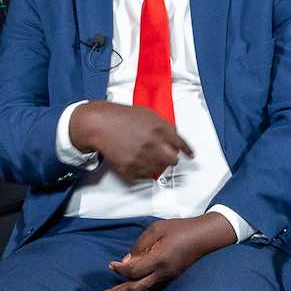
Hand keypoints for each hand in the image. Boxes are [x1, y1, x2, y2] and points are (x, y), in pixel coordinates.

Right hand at [71, 101, 192, 181]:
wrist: (101, 124)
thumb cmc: (123, 117)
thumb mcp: (148, 114)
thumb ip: (164, 126)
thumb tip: (176, 138)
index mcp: (159, 129)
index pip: (180, 144)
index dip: (187, 151)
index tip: (190, 155)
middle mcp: (152, 144)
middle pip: (172, 161)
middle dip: (172, 159)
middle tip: (167, 157)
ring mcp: (141, 157)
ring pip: (159, 170)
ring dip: (158, 165)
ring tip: (150, 158)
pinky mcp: (129, 167)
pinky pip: (144, 176)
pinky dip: (144, 171)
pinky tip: (139, 161)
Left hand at [99, 213, 236, 290]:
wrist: (207, 237)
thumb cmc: (182, 229)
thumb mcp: (157, 229)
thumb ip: (140, 245)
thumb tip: (126, 261)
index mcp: (159, 259)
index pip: (132, 271)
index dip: (119, 269)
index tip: (111, 265)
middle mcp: (163, 273)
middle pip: (135, 289)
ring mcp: (169, 279)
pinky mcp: (172, 279)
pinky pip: (152, 289)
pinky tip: (131, 290)